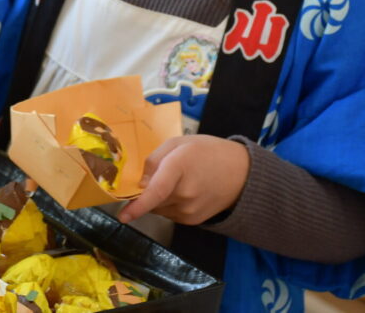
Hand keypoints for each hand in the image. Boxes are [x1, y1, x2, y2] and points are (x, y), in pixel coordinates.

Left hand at [116, 135, 250, 225]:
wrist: (242, 173)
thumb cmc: (208, 152)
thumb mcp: (178, 143)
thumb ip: (154, 160)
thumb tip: (139, 184)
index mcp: (179, 168)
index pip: (156, 191)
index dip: (137, 205)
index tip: (122, 216)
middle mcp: (184, 194)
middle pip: (151, 199)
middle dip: (145, 192)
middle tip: (159, 175)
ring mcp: (190, 210)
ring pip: (158, 208)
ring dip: (157, 198)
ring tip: (176, 181)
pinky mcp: (192, 221)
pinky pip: (168, 214)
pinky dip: (168, 204)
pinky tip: (182, 191)